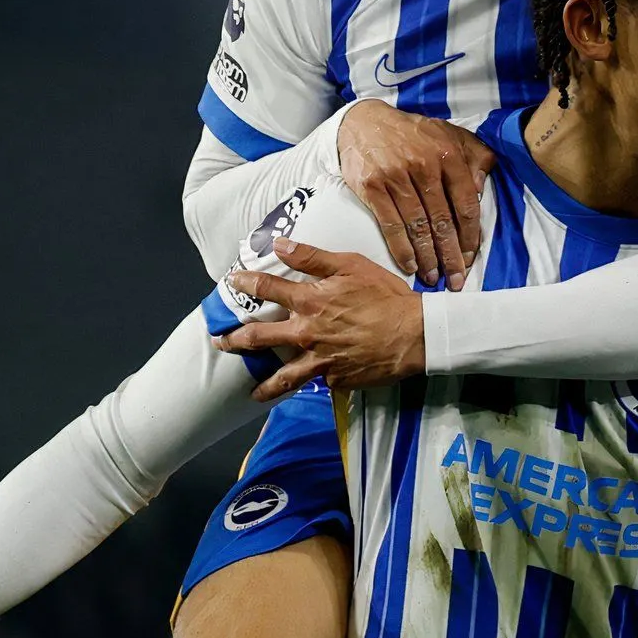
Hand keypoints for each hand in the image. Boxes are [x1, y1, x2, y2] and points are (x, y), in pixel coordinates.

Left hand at [215, 237, 426, 400]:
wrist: (415, 335)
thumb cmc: (386, 296)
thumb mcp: (352, 266)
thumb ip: (313, 258)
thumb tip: (280, 245)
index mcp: (309, 302)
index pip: (266, 290)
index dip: (245, 283)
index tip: (232, 282)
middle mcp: (307, 334)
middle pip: (259, 338)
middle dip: (235, 339)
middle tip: (222, 342)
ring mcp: (319, 361)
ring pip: (282, 377)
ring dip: (263, 385)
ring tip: (252, 391)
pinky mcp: (335, 381)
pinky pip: (319, 382)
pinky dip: (314, 382)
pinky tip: (313, 384)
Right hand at [337, 100, 493, 289]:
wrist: (365, 122)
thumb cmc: (414, 134)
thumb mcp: (451, 135)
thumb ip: (476, 156)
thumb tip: (482, 187)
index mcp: (448, 155)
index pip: (465, 204)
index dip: (470, 236)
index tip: (470, 258)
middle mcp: (423, 166)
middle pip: (442, 221)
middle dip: (451, 255)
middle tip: (456, 280)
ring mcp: (396, 177)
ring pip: (417, 226)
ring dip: (428, 257)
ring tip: (434, 279)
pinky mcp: (372, 186)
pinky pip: (390, 225)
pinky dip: (401, 249)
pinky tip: (410, 266)